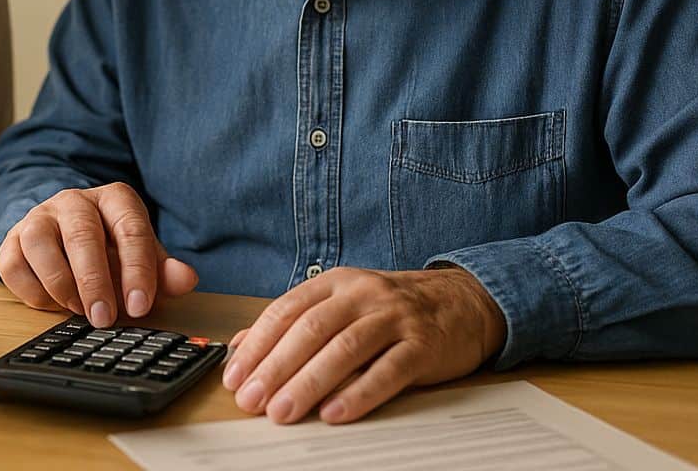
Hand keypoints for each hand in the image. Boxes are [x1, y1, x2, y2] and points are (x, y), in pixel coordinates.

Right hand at [0, 182, 197, 326]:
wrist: (65, 234)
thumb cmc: (110, 249)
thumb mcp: (141, 257)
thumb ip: (163, 270)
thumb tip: (186, 279)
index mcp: (114, 199)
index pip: (130, 228)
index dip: (137, 270)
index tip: (139, 306)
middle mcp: (74, 201)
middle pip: (82, 234)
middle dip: (94, 281)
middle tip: (104, 318)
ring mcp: (39, 217)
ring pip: (40, 241)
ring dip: (60, 282)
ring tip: (77, 310)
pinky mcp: (12, 238)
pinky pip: (13, 262)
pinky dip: (32, 289)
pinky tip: (51, 303)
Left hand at [222, 266, 504, 424]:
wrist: (462, 303)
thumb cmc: (392, 310)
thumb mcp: (341, 305)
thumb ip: (293, 323)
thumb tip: (240, 345)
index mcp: (336, 283)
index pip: (285, 311)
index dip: (256, 345)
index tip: (235, 377)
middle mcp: (362, 294)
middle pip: (310, 330)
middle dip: (275, 368)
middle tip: (252, 401)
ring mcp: (394, 317)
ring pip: (344, 348)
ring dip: (309, 382)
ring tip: (283, 412)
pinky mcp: (423, 345)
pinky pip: (388, 370)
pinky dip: (359, 393)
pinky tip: (335, 413)